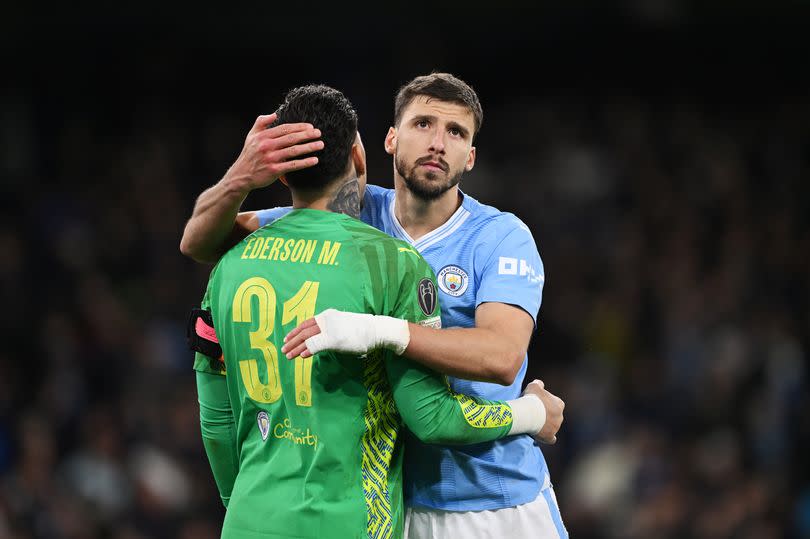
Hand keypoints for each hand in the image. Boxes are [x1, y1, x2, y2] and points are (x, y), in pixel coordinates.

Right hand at [225, 112, 323, 192]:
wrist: (241, 175)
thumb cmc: (249, 154)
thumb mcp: (251, 136)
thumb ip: (261, 123)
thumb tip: (274, 114)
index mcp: (263, 136)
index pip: (285, 129)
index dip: (299, 127)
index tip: (311, 127)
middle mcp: (267, 146)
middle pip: (291, 138)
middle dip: (307, 135)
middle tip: (319, 134)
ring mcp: (270, 158)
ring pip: (293, 151)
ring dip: (309, 147)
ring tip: (320, 145)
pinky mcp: (274, 171)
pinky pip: (292, 165)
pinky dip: (304, 163)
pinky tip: (315, 160)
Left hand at [281, 309, 410, 357]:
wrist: (375, 330)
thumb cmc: (360, 330)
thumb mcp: (341, 327)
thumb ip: (329, 331)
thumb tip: (320, 340)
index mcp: (327, 316)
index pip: (306, 323)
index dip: (295, 332)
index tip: (287, 339)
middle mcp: (326, 320)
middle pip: (304, 331)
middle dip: (292, 341)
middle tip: (283, 349)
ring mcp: (330, 329)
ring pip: (307, 338)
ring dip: (297, 348)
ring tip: (289, 355)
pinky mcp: (334, 339)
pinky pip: (316, 345)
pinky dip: (308, 350)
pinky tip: (302, 356)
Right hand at [523, 379, 563, 443]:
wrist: (528, 413)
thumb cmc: (532, 398)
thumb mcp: (534, 386)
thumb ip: (538, 384)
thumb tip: (539, 383)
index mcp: (559, 404)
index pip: (556, 404)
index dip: (547, 404)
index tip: (538, 405)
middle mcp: (560, 416)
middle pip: (555, 416)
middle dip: (547, 416)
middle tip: (535, 415)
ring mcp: (556, 427)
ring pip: (552, 427)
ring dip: (546, 426)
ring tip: (534, 424)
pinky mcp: (550, 436)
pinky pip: (551, 439)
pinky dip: (548, 438)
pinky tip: (542, 436)